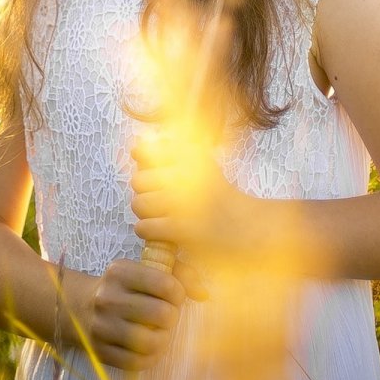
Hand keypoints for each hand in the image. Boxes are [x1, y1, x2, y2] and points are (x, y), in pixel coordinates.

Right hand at [63, 260, 190, 371]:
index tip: (174, 296)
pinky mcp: (100, 351)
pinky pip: (136, 362)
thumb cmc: (124, 287)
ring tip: (160, 332)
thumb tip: (204, 293)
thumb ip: (179, 273)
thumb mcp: (145, 269)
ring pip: (150, 342)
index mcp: (119, 271)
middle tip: (167, 316)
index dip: (178, 293)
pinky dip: (151, 357)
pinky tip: (150, 347)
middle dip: (172, 317)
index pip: (165, 284)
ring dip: (163, 339)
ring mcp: (101, 326)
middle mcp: (107, 298)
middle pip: (161, 314)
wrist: (79, 308)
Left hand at [130, 134, 266, 260]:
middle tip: (162, 202)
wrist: (245, 227)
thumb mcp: (200, 164)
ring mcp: (183, 201)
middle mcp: (186, 173)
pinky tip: (164, 232)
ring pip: (138, 204)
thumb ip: (169, 153)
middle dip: (145, 193)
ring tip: (163, 217)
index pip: (146, 151)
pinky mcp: (181, 227)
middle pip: (138, 180)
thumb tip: (134, 147)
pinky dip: (149, 231)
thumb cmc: (218, 196)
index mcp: (190, 154)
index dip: (147, 166)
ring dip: (146, 213)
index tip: (162, 178)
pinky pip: (144, 226)